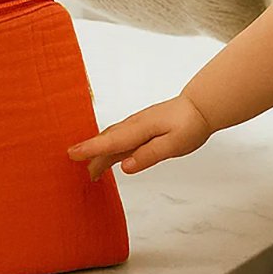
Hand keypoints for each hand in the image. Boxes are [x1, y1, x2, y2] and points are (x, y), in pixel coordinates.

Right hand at [67, 95, 212, 180]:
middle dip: (90, 152)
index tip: (72, 154)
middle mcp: (135, 125)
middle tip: (73, 164)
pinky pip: (121, 136)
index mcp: (140, 129)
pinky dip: (110, 144)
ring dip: (99, 149)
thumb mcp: (174, 145)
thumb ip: (149, 155)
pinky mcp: (143, 125)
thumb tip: (125, 167)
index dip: (90, 149)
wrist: (201, 106)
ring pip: (113, 138)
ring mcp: (138, 124)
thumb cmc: (190, 124)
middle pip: (108, 140)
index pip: (111, 142)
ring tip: (89, 166)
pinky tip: (110, 152)